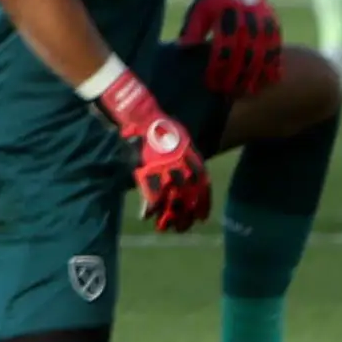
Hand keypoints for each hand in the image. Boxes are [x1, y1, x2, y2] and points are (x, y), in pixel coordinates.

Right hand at [94, 66, 208, 232]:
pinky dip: (149, 206)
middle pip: (189, 193)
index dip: (203, 200)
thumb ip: (182, 153)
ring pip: (172, 197)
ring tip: (169, 228)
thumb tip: (187, 167)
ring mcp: (164, 166)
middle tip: (187, 227)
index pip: (201, 182)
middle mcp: (181, 163)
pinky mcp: (147, 168)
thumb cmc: (155, 122)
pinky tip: (147, 216)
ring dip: (171, 214)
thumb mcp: (177, 136)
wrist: (138, 113)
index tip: (203, 215)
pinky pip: (150, 192)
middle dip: (188, 212)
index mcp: (190, 154)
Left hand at [179, 0, 284, 97]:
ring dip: (257, 75)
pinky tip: (271, 79)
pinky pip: (277, 48)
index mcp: (228, 19)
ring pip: (263, 55)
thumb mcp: (198, 10)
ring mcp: (265, 23)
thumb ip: (192, 30)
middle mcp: (249, 22)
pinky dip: (275, 64)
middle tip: (228, 93)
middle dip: (237, 78)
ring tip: (249, 91)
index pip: (223, 51)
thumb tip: (182, 48)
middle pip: (245, 57)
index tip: (212, 84)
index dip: (219, 70)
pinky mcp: (274, 24)